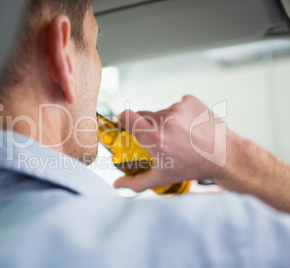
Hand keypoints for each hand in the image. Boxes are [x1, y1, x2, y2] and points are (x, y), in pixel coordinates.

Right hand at [114, 95, 231, 191]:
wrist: (225, 156)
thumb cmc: (192, 168)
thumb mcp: (162, 178)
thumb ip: (136, 182)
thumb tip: (117, 185)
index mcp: (155, 138)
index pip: (126, 116)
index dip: (123, 120)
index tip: (126, 125)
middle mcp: (165, 120)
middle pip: (143, 114)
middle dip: (147, 126)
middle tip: (160, 139)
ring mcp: (178, 108)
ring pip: (161, 111)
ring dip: (165, 121)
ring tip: (180, 136)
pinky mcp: (190, 101)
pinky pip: (176, 105)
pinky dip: (179, 114)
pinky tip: (189, 127)